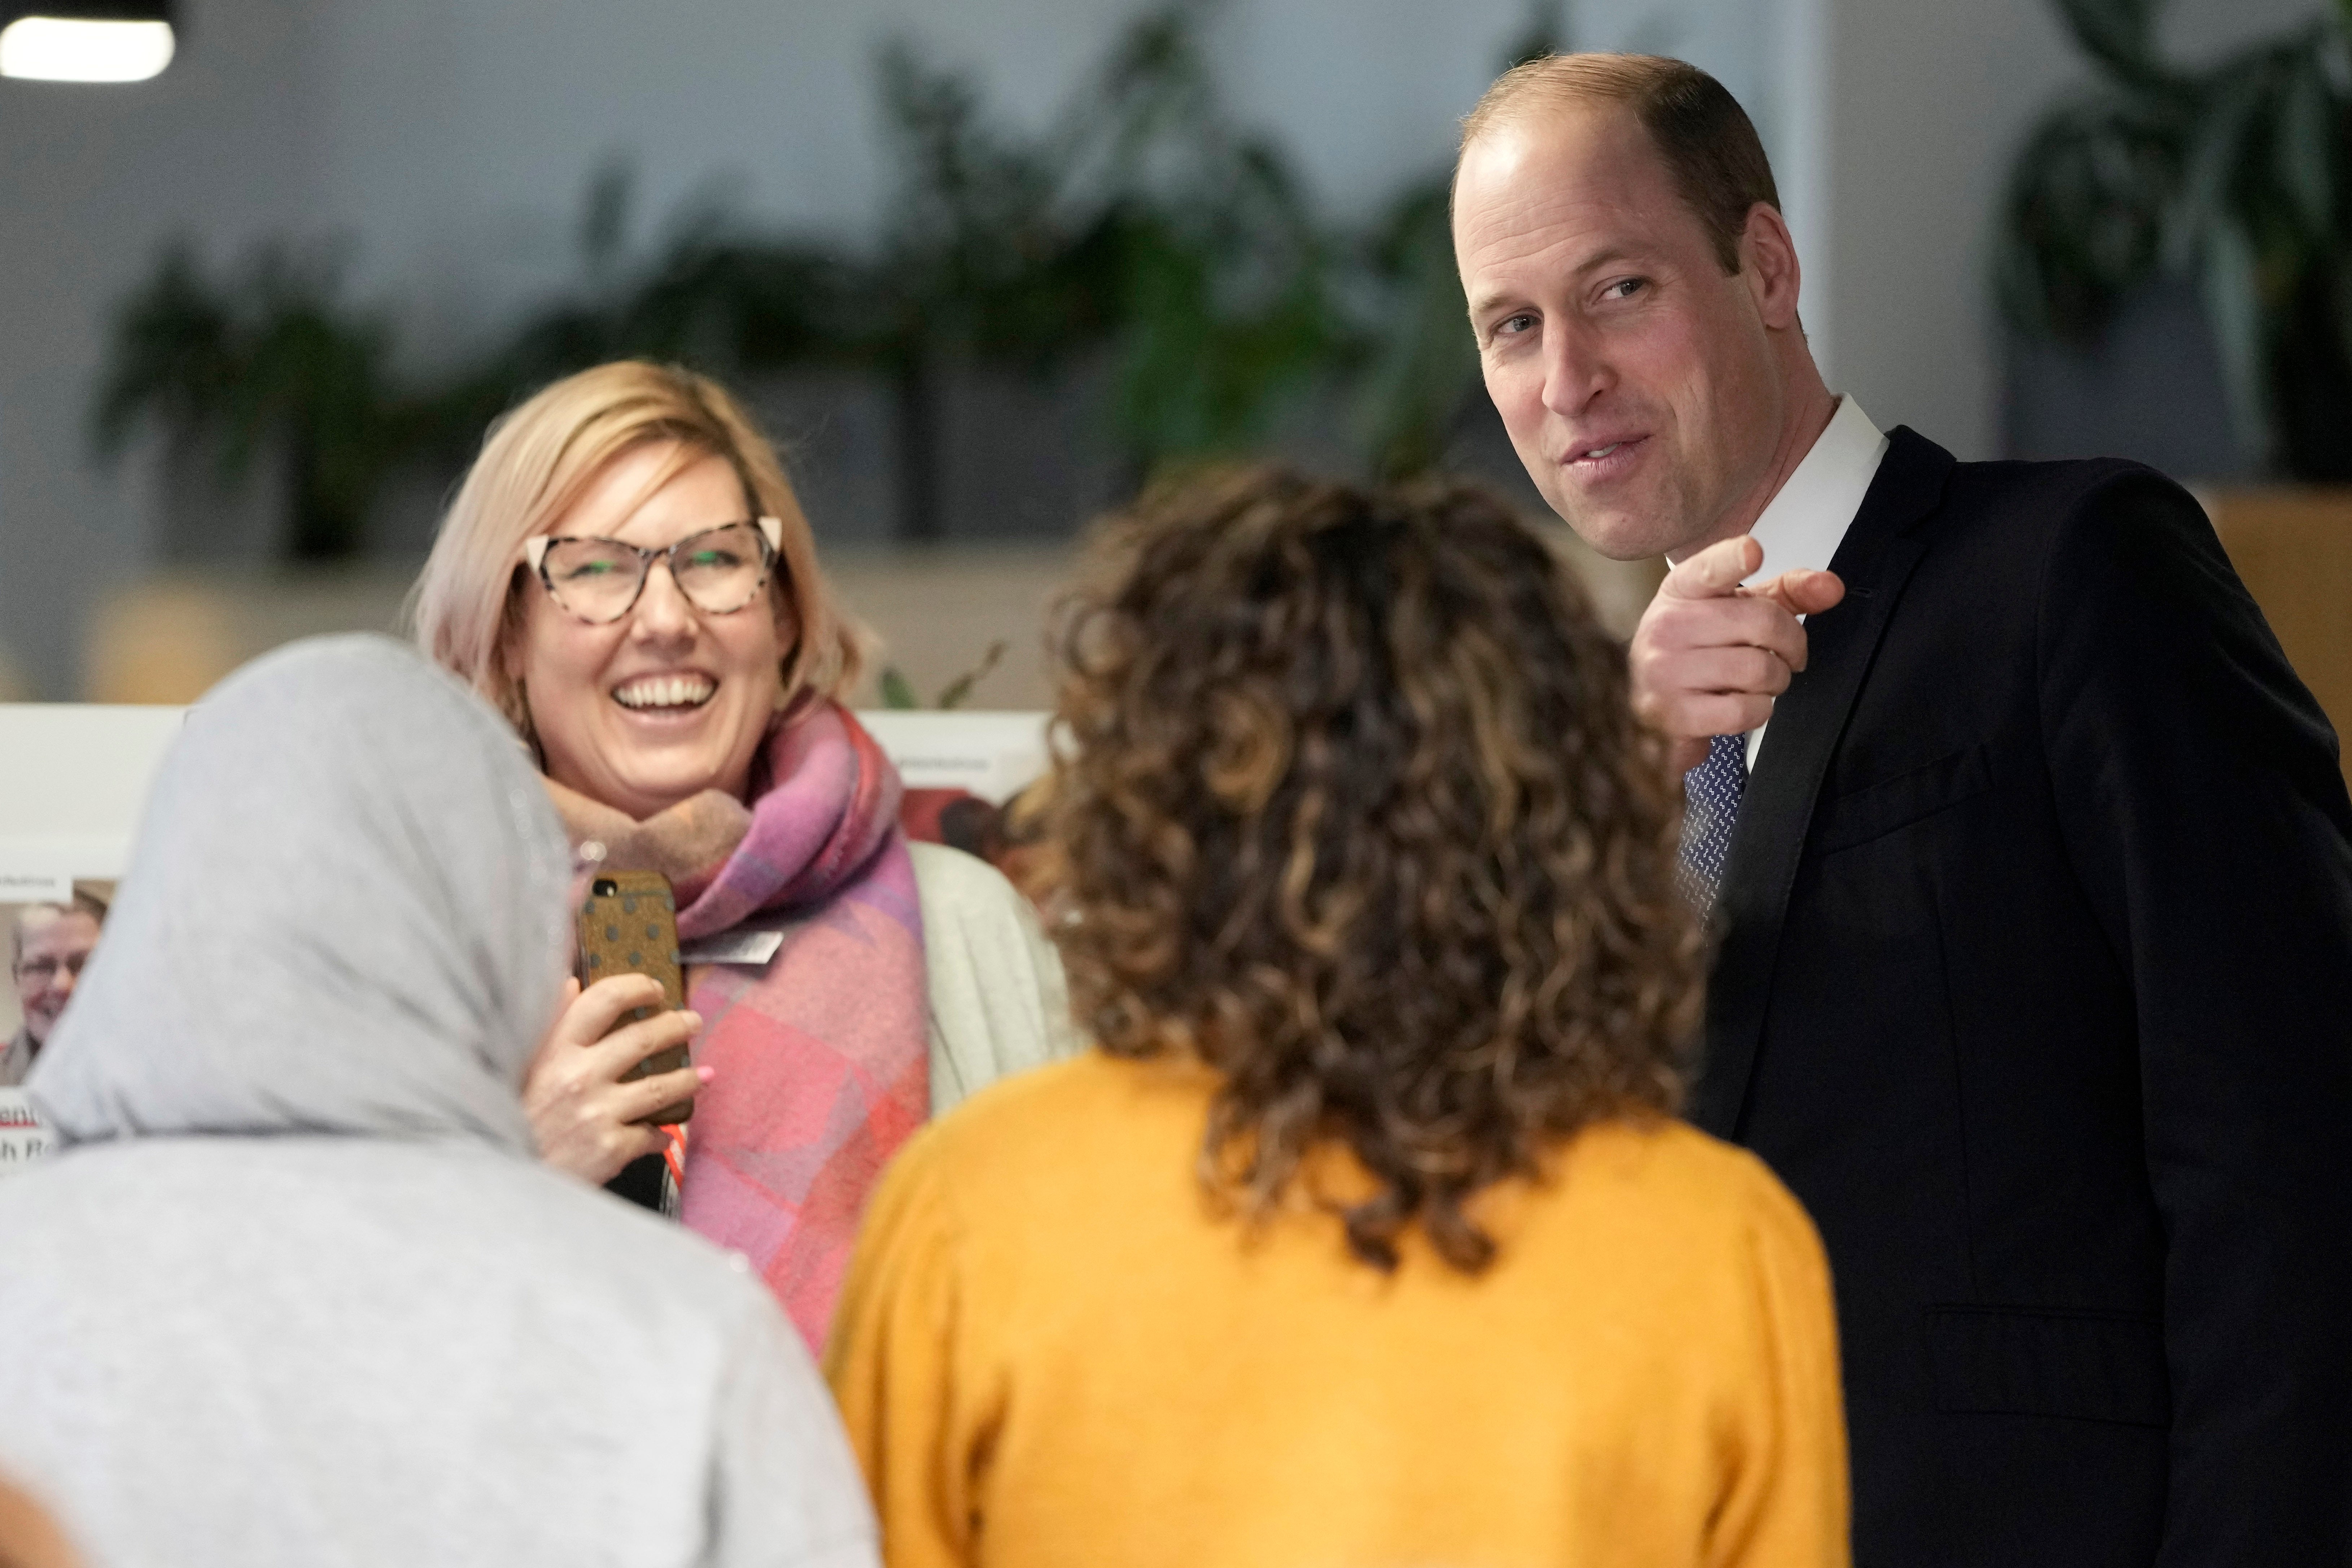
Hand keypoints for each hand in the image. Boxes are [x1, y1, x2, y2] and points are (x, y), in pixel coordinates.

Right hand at [524, 974, 709, 1185]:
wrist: (503, 1181)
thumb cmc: (513, 1117)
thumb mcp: (520, 1065)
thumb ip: (547, 1024)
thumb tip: (571, 982)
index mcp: (554, 1049)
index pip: (603, 1000)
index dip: (636, 988)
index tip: (654, 988)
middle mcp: (578, 1076)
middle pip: (644, 1039)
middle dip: (677, 1026)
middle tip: (693, 1022)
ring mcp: (597, 1113)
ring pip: (661, 1087)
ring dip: (689, 1079)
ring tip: (703, 1075)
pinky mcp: (611, 1149)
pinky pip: (651, 1135)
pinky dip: (660, 1135)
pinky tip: (664, 1134)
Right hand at [1630, 536, 1845, 772]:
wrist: (1649, 708)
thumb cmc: (1695, 652)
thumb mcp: (1735, 611)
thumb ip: (1785, 594)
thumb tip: (1830, 587)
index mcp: (1683, 591)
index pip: (1709, 569)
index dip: (1733, 559)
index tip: (1752, 551)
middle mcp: (1668, 626)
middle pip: (1762, 623)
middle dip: (1792, 645)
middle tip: (1787, 656)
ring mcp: (1666, 671)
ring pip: (1759, 670)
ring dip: (1776, 681)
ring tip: (1760, 682)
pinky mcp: (1674, 713)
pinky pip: (1746, 710)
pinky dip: (1760, 710)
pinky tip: (1743, 703)